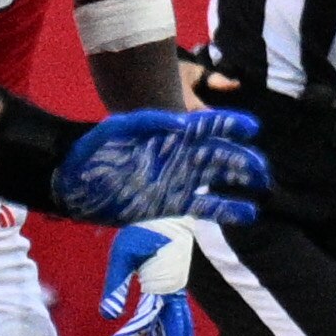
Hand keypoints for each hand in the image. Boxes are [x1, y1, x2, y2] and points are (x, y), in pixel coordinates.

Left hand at [53, 109, 266, 226]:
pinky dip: (228, 210)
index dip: (230, 125)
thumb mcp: (118, 128)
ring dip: (242, 183)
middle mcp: (181, 156)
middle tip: (261, 168)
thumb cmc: (94, 149)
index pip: (208, 126)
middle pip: (221, 155)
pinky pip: (206, 207)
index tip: (252, 129)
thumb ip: (149, 121)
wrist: (72, 181)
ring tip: (263, 188)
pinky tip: (249, 213)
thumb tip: (183, 123)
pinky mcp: (173, 204)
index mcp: (171, 133)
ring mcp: (179, 181)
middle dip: (244, 159)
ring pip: (219, 180)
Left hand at [100, 221, 201, 335]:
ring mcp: (175, 290)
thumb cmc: (142, 228)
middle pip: (179, 331)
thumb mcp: (123, 253)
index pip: (146, 319)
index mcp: (163, 284)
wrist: (164, 210)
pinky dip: (165, 334)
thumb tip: (107, 316)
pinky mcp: (170, 287)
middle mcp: (174, 291)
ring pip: (180, 328)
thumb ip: (115, 285)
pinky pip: (170, 317)